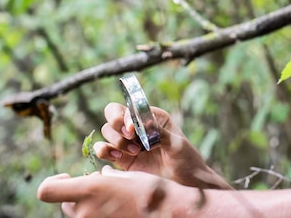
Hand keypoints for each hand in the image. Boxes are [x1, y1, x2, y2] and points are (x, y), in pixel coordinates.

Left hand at [37, 166, 199, 217]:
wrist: (166, 211)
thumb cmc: (149, 190)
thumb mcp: (126, 175)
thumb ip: (106, 176)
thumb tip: (99, 175)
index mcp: (89, 190)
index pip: (46, 191)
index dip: (53, 181)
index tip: (68, 176)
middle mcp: (85, 211)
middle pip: (64, 203)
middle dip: (77, 194)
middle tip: (99, 187)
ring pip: (78, 213)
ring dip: (89, 204)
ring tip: (113, 198)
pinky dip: (99, 213)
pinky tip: (119, 208)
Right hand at [94, 103, 231, 189]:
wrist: (186, 184)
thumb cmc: (187, 160)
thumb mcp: (177, 144)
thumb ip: (159, 132)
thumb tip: (144, 121)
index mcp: (153, 117)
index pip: (130, 107)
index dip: (126, 115)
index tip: (132, 129)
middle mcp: (138, 127)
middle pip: (113, 115)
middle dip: (117, 126)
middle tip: (130, 139)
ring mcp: (129, 143)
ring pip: (107, 132)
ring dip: (115, 141)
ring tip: (134, 152)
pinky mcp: (122, 160)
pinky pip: (103, 150)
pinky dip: (103, 151)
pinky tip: (117, 157)